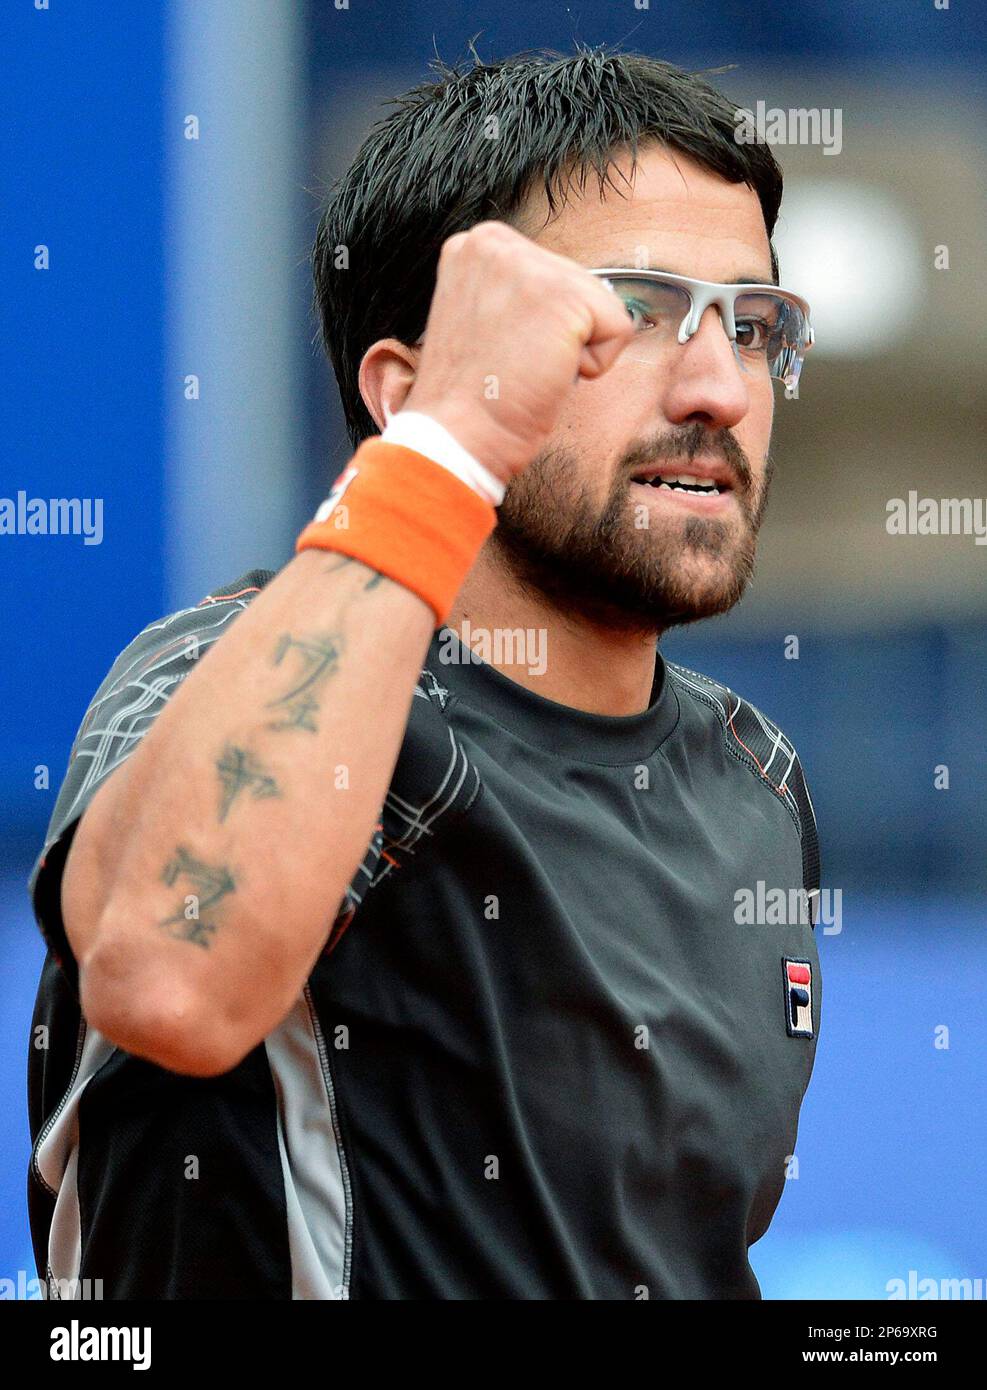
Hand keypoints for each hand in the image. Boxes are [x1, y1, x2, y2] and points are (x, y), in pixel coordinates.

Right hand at [403, 221, 633, 484]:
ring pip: (600, 305)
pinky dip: (593, 366)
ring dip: (573, 351)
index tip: (499, 351)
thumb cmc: (469, 396)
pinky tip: (545, 375)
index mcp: (474, 245)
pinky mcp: (564, 296)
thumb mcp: (481, 318)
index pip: (551, 273)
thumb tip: (568, 301)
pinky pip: (619, 328)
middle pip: (578, 284)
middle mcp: (495, 241)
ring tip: (525, 369)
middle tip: (512, 365)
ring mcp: (528, 263)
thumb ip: (516, 293)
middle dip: (558, 336)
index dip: (539, 325)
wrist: (454, 436)